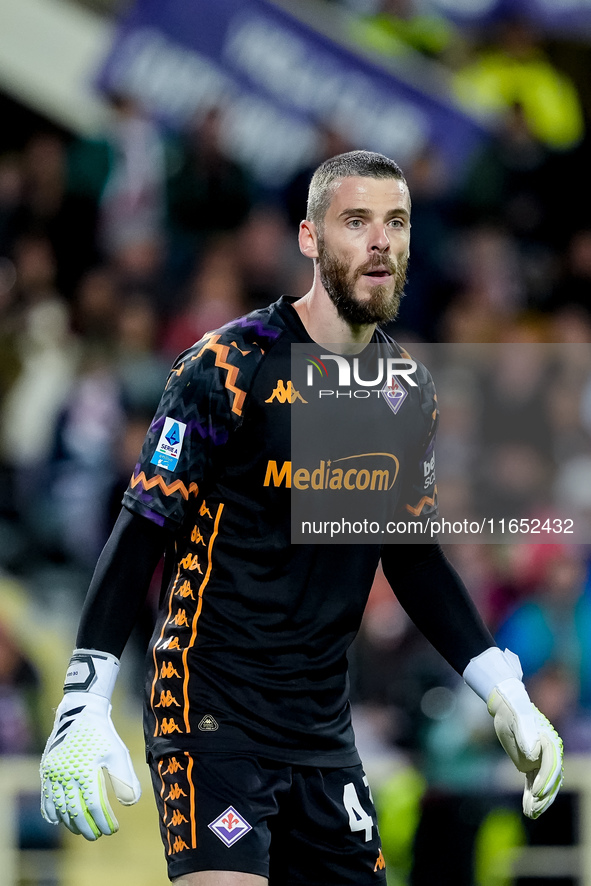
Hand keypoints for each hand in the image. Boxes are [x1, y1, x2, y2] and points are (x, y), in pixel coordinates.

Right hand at [40, 650, 140, 839]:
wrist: (81, 712)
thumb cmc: (102, 734)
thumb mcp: (118, 753)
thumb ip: (124, 779)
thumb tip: (130, 803)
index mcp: (85, 771)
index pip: (94, 806)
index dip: (103, 821)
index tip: (112, 830)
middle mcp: (66, 775)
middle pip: (75, 811)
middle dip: (86, 827)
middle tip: (97, 835)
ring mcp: (53, 773)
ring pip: (59, 807)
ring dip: (70, 822)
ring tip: (81, 830)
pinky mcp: (47, 770)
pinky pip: (46, 797)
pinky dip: (51, 812)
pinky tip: (59, 821)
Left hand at [488, 677, 563, 818]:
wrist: (507, 707)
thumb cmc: (512, 711)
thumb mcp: (517, 719)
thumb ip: (525, 734)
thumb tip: (534, 753)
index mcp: (549, 741)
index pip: (551, 765)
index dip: (545, 780)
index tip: (535, 792)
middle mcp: (548, 753)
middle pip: (551, 778)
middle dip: (544, 795)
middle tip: (533, 809)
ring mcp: (540, 760)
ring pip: (544, 785)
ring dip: (539, 801)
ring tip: (530, 814)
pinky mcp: (530, 765)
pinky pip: (533, 783)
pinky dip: (531, 797)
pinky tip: (528, 810)